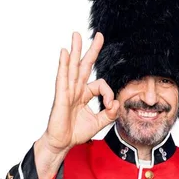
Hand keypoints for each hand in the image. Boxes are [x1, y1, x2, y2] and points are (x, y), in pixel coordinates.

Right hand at [41, 31, 119, 154]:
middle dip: (92, 50)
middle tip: (99, 35)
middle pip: (84, 65)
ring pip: (72, 67)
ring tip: (76, 35)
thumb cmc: (76, 133)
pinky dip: (63, 64)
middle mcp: (76, 89)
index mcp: (84, 94)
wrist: (62, 143)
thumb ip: (110, 114)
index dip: (109, 94)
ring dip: (75, 50)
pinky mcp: (61, 96)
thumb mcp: (99, 122)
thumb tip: (117, 103)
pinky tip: (64, 52)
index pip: (101, 85)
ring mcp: (67, 91)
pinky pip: (62, 77)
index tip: (110, 106)